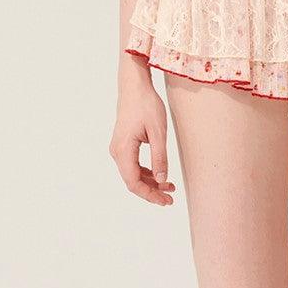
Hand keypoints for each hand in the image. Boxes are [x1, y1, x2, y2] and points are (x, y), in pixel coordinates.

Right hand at [110, 63, 176, 205]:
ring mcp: (118, 148)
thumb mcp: (158, 132)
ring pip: (133, 174)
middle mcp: (117, 152)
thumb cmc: (146, 105)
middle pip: (132, 181)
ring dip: (150, 183)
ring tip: (170, 187)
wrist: (134, 86)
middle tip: (170, 199)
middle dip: (151, 192)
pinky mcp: (123, 145)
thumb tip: (162, 179)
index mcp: (123, 150)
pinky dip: (146, 173)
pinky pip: (133, 165)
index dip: (149, 195)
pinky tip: (160, 174)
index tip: (166, 201)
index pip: (134, 183)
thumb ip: (160, 157)